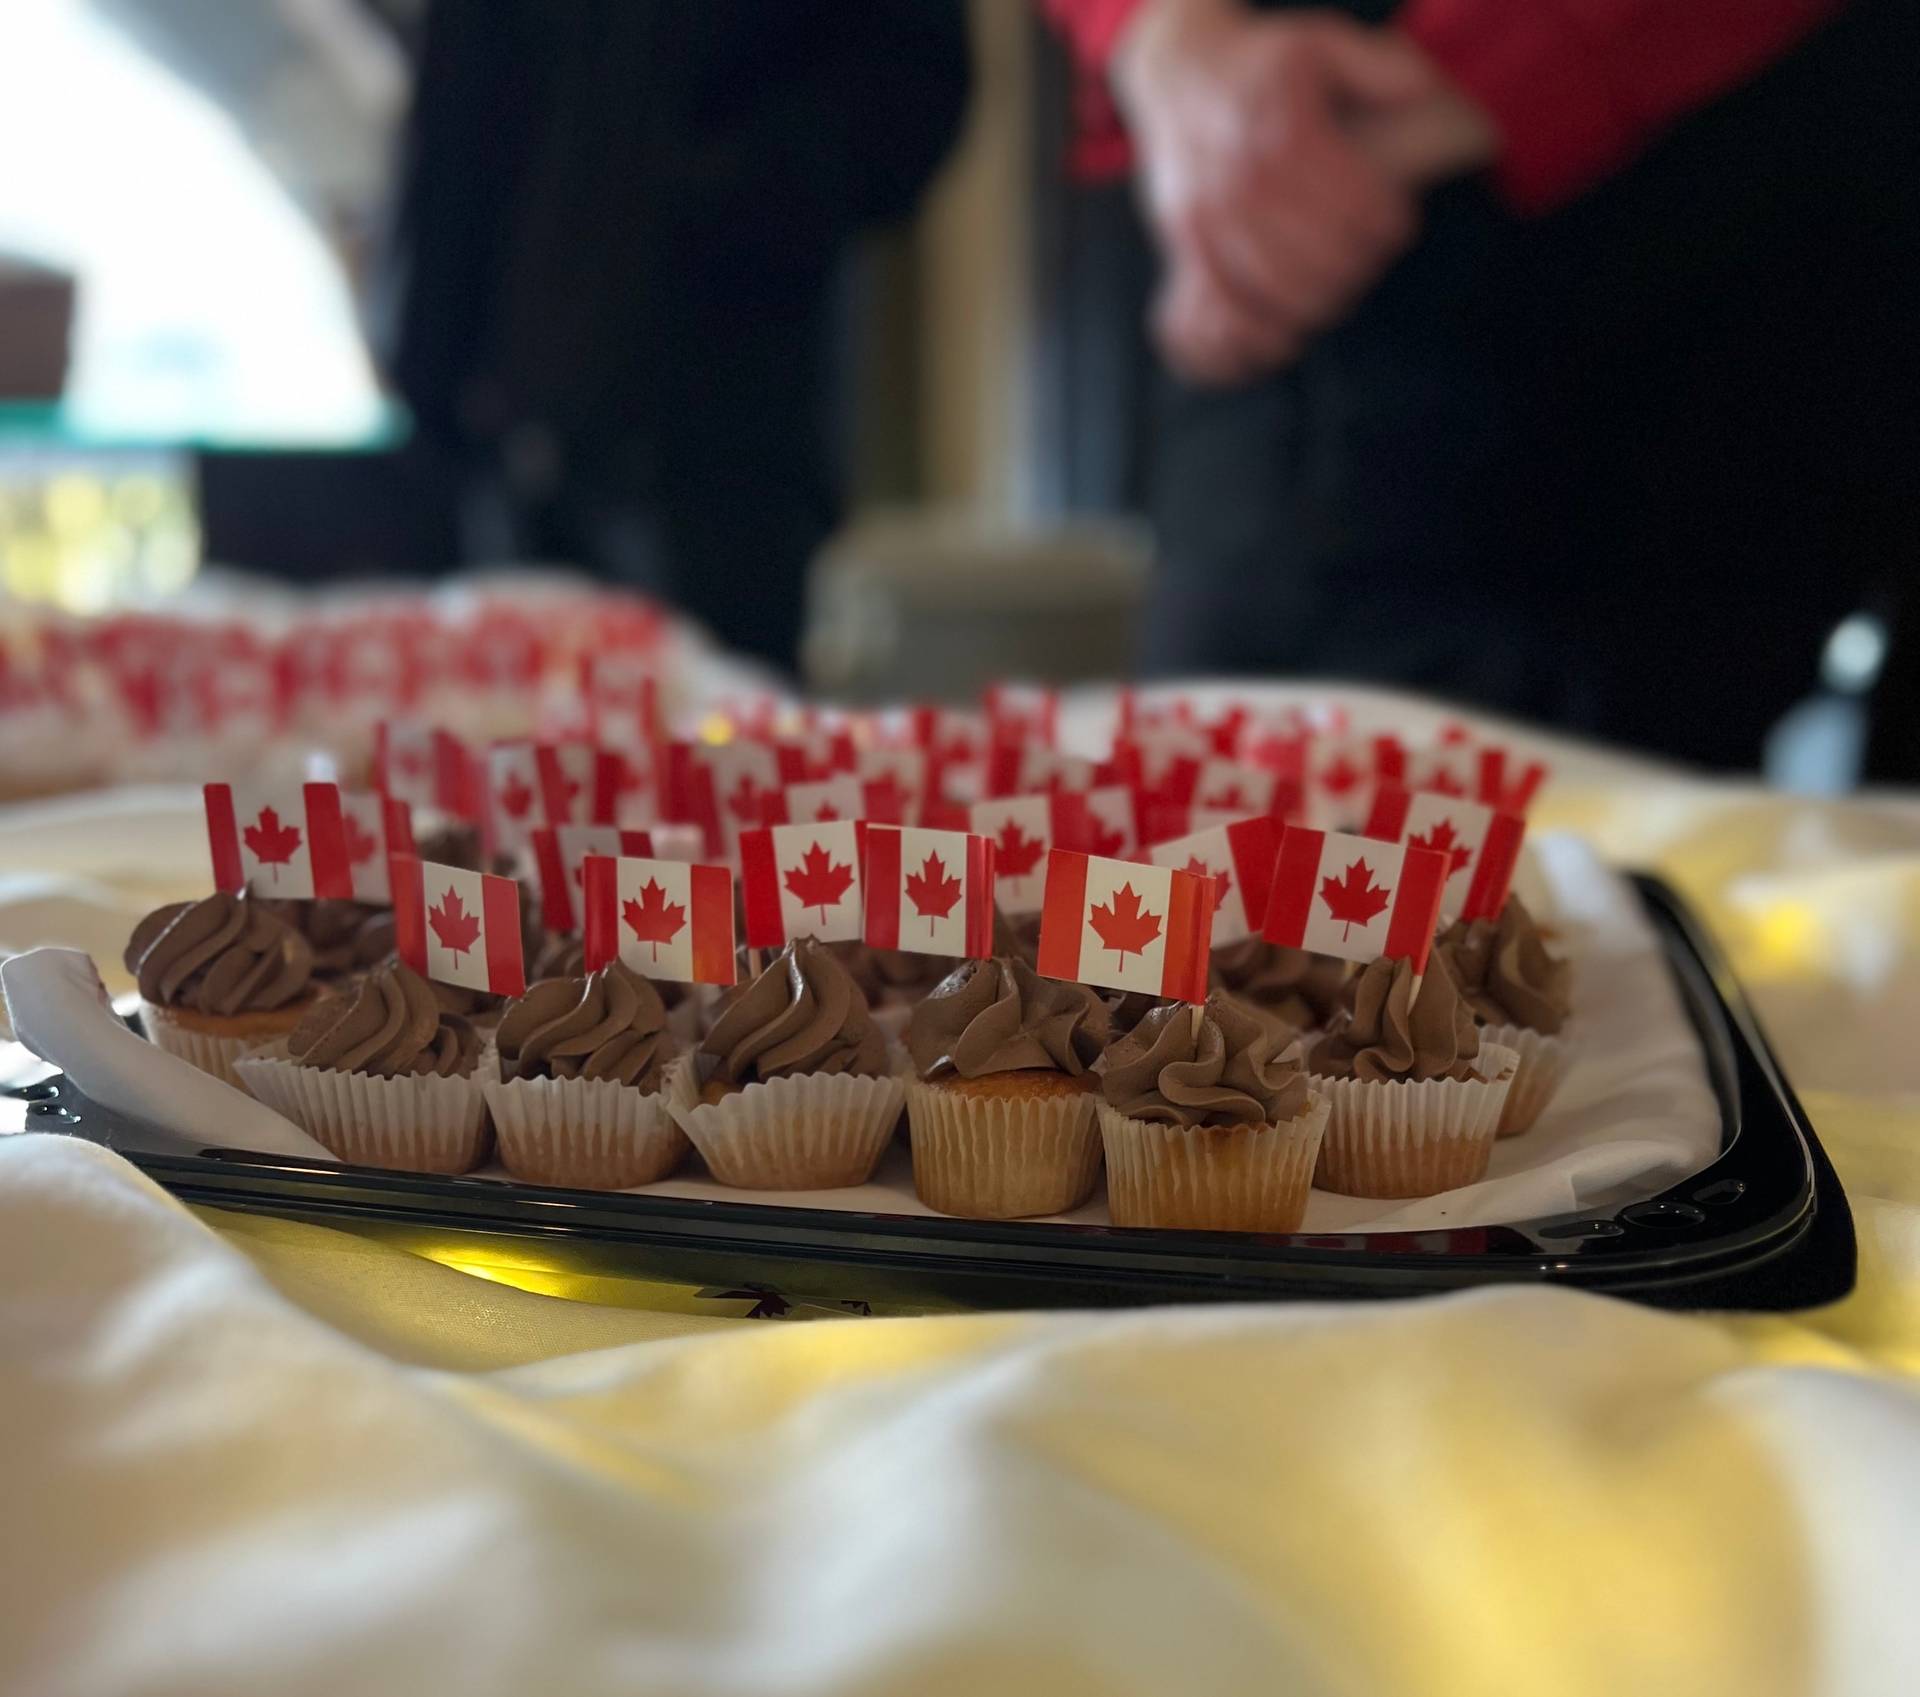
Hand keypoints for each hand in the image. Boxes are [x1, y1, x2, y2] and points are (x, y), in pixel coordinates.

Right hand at [1114, 0, 1489, 385]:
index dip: (1388, 227)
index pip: (1357, 205)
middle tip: (1369, 257)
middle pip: (1323, 255)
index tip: (1397, 225)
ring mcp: (1211, 217)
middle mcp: (1245, 179)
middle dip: (1359, 266)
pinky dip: (1262, 333)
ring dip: (1320, 301)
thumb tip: (1425, 95)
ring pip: (1279, 289)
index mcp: (1287, 133)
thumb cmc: (1259, 63)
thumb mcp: (1322, 42)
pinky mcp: (1187, 245)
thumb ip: (1379, 67)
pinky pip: (1226, 309)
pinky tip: (1289, 334)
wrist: (1175, 71)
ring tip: (1338, 287)